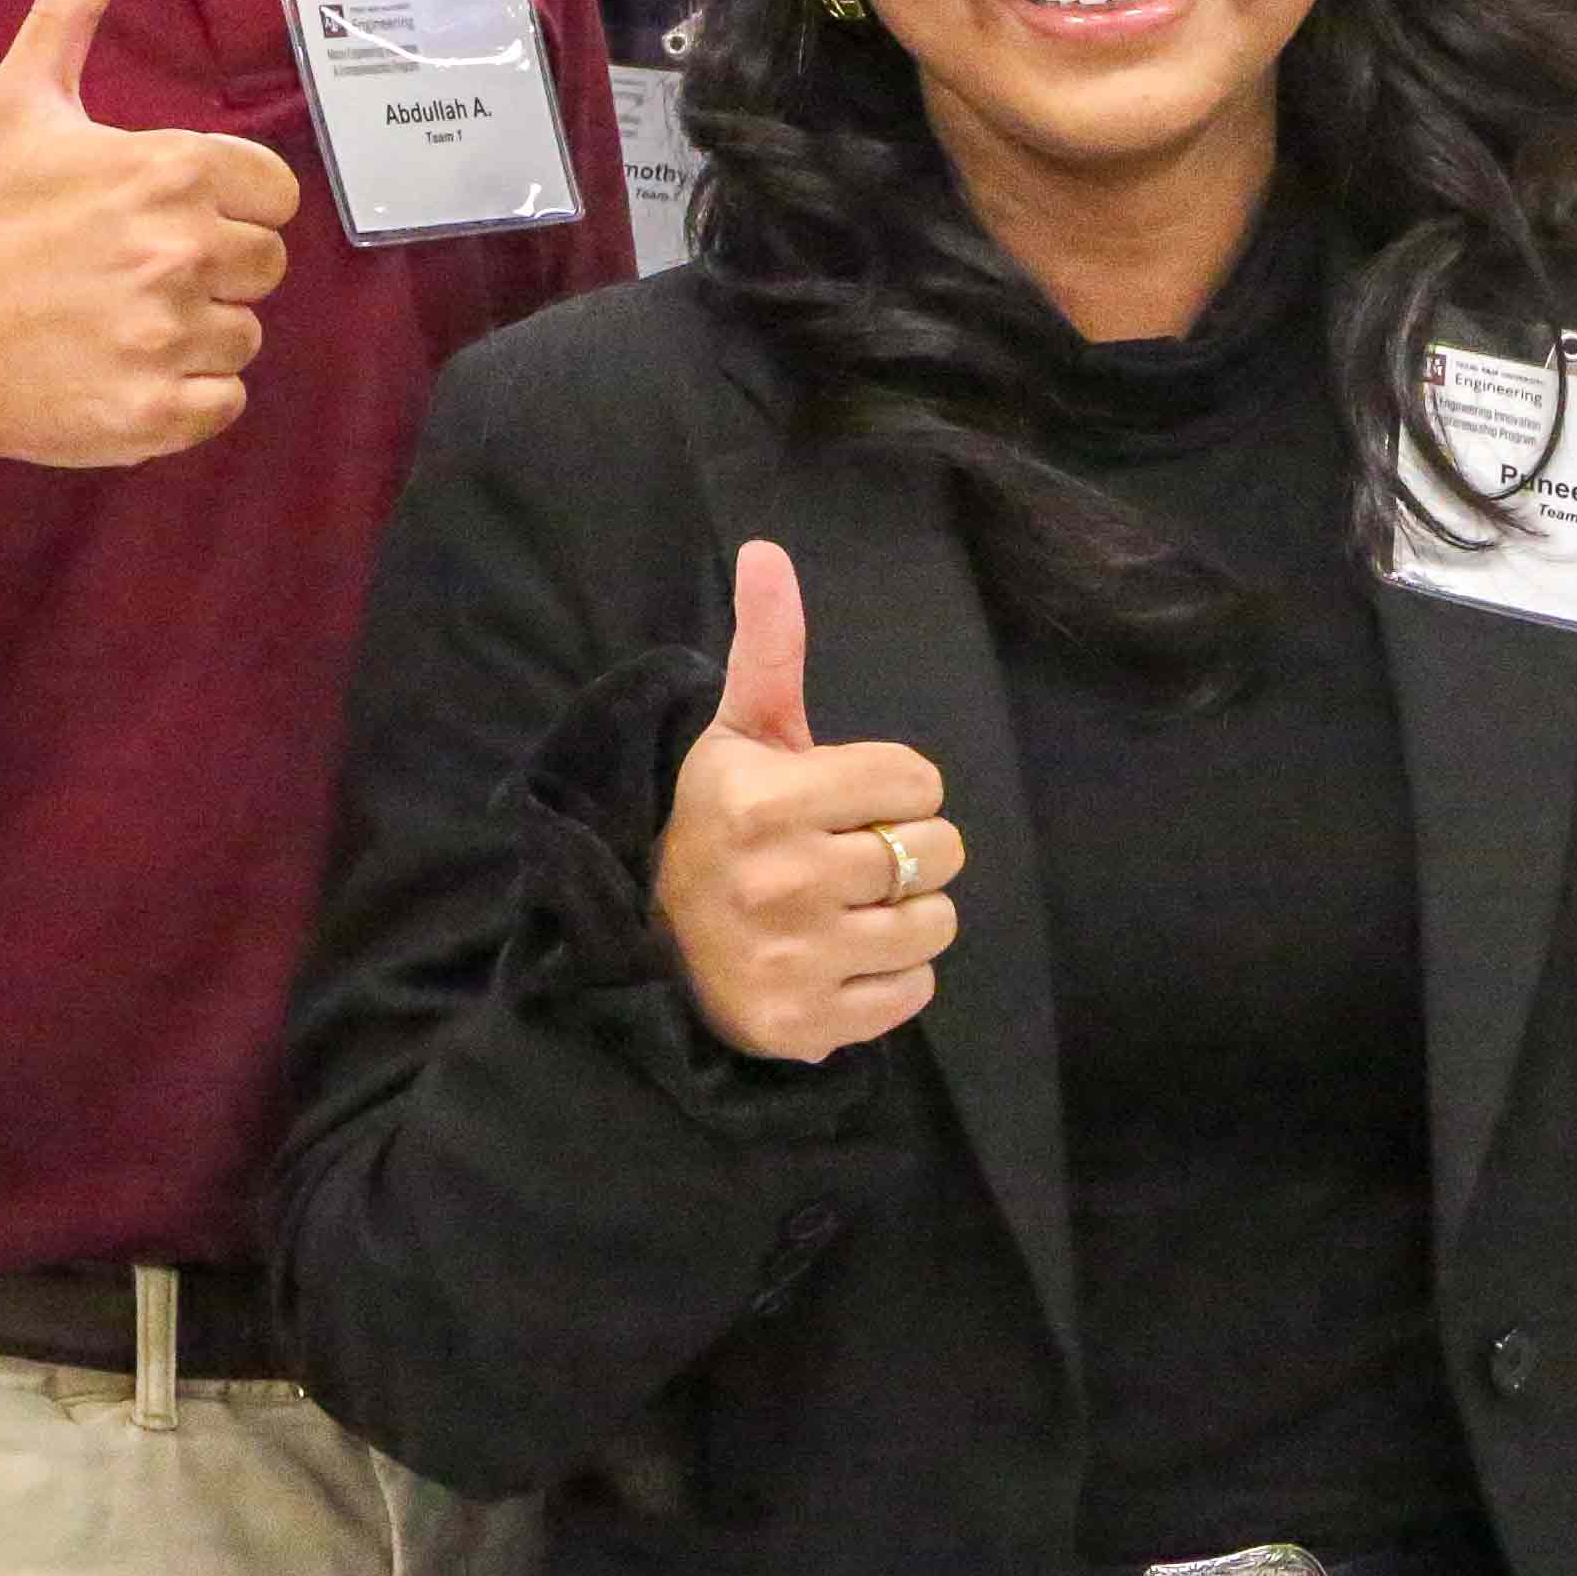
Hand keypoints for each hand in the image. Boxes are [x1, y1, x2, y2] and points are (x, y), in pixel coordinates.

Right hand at [0, 0, 302, 473]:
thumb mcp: (23, 101)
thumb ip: (72, 4)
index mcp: (168, 171)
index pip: (274, 193)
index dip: (230, 205)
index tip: (169, 217)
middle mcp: (180, 251)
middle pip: (267, 266)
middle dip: (214, 271)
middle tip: (136, 274)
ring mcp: (170, 336)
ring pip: (246, 336)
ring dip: (197, 335)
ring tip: (121, 324)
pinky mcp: (159, 412)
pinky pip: (228, 402)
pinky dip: (187, 399)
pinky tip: (127, 372)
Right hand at [654, 541, 960, 1063]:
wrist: (641, 941)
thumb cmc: (709, 822)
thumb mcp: (735, 731)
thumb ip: (768, 646)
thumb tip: (765, 549)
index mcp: (768, 801)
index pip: (916, 778)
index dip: (895, 784)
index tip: (848, 798)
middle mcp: (784, 882)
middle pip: (936, 850)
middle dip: (907, 845)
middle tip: (854, 853)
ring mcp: (797, 960)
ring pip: (935, 923)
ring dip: (909, 912)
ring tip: (854, 903)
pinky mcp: (807, 1026)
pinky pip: (914, 992)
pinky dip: (894, 975)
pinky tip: (845, 955)